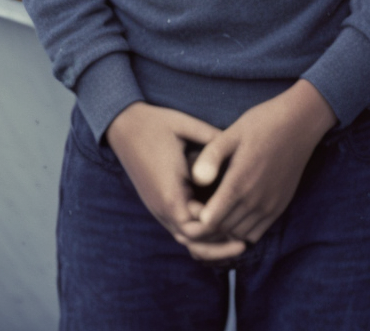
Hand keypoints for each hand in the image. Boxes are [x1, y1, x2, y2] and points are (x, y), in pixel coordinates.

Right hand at [105, 102, 240, 258]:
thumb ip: (213, 141)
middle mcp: (162, 208)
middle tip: (244, 244)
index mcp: (171, 194)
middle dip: (217, 245)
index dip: (223, 227)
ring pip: (183, 238)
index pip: (200, 227)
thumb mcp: (187, 127)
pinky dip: (195, 233)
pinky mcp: (157, 204)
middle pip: (192, 241)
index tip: (244, 225)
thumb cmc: (156, 124)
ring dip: (206, 242)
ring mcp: (157, 208)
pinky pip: (178, 227)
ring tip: (230, 242)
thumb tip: (241, 148)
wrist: (124, 126)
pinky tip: (211, 226)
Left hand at [180, 80, 336, 261]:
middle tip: (201, 207)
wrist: (300, 122)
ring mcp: (270, 206)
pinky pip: (256, 233)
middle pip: (222, 230)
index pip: (210, 222)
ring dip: (225, 227)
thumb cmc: (263, 123)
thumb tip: (195, 179)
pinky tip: (237, 210)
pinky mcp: (280, 207)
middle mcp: (255, 200)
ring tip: (218, 209)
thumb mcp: (232, 132)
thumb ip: (211, 157)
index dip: (196, 217)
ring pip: (238, 234)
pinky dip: (243, 229)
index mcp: (239, 182)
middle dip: (208, 224)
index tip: (193, 202)